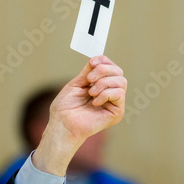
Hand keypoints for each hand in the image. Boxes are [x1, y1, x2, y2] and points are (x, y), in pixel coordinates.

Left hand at [33, 56, 126, 175]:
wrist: (62, 124)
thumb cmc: (66, 108)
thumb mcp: (76, 83)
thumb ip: (88, 72)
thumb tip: (98, 59)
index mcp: (101, 85)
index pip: (111, 67)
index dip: (104, 61)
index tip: (91, 63)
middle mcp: (111, 93)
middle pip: (119, 72)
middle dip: (103, 71)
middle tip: (88, 80)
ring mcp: (115, 103)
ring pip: (121, 81)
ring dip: (103, 83)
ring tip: (90, 93)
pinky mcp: (117, 112)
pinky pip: (119, 94)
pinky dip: (106, 94)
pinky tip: (95, 102)